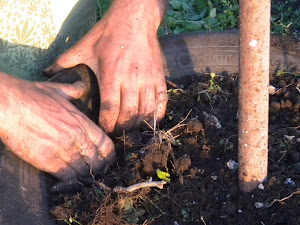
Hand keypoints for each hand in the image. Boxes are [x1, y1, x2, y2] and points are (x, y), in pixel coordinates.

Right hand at [0, 76, 114, 179]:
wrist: (8, 105)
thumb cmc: (31, 96)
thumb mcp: (58, 89)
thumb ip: (74, 90)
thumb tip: (82, 85)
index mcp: (81, 121)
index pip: (105, 143)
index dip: (109, 155)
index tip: (108, 160)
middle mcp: (77, 136)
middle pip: (98, 160)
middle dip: (100, 169)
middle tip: (99, 174)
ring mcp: (63, 149)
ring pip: (85, 171)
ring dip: (87, 177)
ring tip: (86, 180)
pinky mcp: (48, 160)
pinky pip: (68, 177)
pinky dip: (73, 182)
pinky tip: (72, 183)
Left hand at [44, 0, 167, 133]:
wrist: (135, 19)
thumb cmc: (109, 33)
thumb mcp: (85, 46)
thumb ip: (65, 61)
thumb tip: (47, 73)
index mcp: (111, 74)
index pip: (110, 108)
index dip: (107, 124)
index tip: (104, 132)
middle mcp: (131, 80)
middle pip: (128, 114)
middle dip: (122, 129)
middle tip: (117, 135)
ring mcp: (148, 79)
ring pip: (145, 111)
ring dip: (138, 125)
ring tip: (131, 131)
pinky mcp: (159, 77)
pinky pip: (161, 101)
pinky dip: (157, 115)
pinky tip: (150, 122)